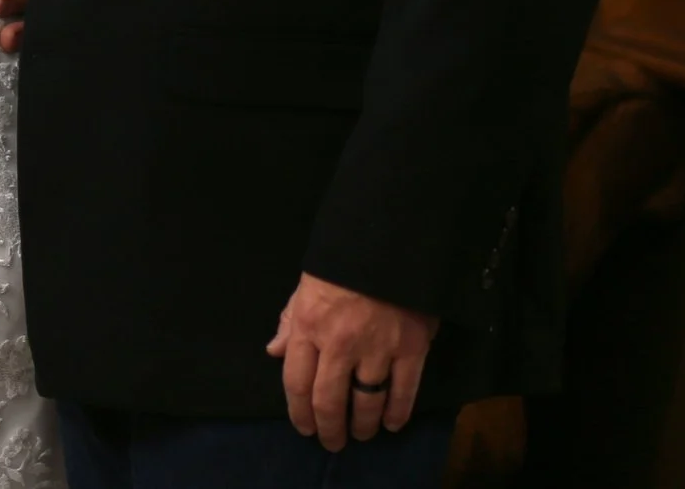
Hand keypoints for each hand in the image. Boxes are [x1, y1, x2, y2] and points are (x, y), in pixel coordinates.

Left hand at [265, 272, 436, 449]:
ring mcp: (377, 349)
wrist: (389, 241)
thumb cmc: (341, 263)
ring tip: (361, 434)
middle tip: (332, 443)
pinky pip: (404, 391)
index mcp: (308, 327)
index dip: (299, 412)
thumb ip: (290, 321)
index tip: (304, 428)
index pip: (296, 382)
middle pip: (329, 400)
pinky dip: (398, 413)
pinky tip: (392, 424)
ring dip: (363, 425)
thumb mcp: (305, 286)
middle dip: (329, 428)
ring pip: (366, 402)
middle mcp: (339, 344)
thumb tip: (273, 352)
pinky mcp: (411, 349)